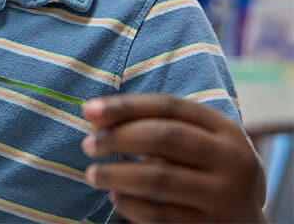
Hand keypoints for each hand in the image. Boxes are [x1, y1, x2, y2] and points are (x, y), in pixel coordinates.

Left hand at [81, 93, 265, 222]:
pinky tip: (115, 198)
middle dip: (118, 138)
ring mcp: (224, 196)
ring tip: (92, 174)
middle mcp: (232, 160)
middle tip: (88, 145)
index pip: (169, 106)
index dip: (125, 106)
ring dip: (116, 174)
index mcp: (226, 129)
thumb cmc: (205, 171)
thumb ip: (153, 126)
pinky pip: (161, 215)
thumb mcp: (196, 143)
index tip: (89, 110)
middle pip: (164, 137)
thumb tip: (94, 117)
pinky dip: (130, 205)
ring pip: (158, 178)